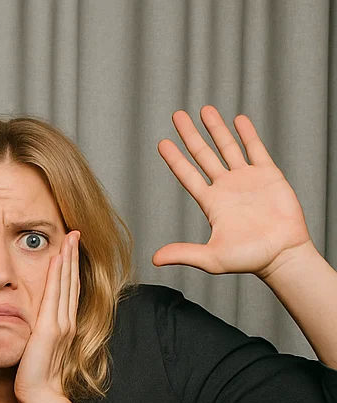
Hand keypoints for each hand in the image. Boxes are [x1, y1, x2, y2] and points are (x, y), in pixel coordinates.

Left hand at [14, 231, 79, 402]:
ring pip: (66, 284)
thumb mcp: (36, 352)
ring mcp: (60, 325)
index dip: (69, 270)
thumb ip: (37, 337)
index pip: (66, 292)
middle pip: (70, 282)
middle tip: (75, 233)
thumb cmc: (35, 380)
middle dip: (73, 257)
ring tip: (70, 237)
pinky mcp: (51, 329)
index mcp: (61, 328)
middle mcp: (65, 323)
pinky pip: (55, 296)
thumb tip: (33, 330)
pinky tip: (58, 258)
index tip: (68, 250)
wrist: (39, 398)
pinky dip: (58, 276)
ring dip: (68, 259)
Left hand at [153, 106, 312, 278]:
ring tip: (204, 109)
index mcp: (211, 203)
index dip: (175, 159)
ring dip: (216, 128)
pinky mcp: (268, 175)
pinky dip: (247, 134)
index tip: (162, 142)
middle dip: (190, 135)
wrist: (281, 254)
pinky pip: (256, 149)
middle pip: (203, 155)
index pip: (187, 175)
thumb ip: (183, 253)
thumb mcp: (210, 257)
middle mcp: (226, 188)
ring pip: (227, 147)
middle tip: (177, 116)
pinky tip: (238, 120)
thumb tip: (155, 259)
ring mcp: (246, 179)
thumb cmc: (248, 259)